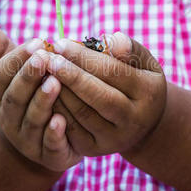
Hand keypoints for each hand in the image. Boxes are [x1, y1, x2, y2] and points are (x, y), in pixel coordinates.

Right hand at [0, 21, 81, 171]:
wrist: (43, 146)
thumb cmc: (32, 99)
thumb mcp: (18, 75)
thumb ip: (4, 51)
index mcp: (1, 96)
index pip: (1, 75)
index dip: (17, 58)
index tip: (37, 41)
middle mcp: (10, 119)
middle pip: (15, 97)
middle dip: (28, 76)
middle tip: (44, 57)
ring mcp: (27, 140)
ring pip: (32, 120)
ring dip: (42, 101)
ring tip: (55, 82)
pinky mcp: (48, 156)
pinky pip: (48, 146)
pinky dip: (53, 134)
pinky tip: (61, 121)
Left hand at [47, 32, 166, 156]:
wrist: (140, 124)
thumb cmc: (136, 80)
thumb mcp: (141, 62)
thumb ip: (128, 48)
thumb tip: (109, 40)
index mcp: (148, 93)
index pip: (113, 72)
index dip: (84, 57)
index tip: (59, 43)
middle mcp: (133, 120)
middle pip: (98, 96)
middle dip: (69, 76)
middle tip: (47, 59)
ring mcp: (114, 139)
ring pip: (81, 114)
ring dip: (58, 92)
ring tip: (42, 72)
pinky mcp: (94, 149)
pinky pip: (70, 129)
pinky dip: (55, 109)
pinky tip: (43, 92)